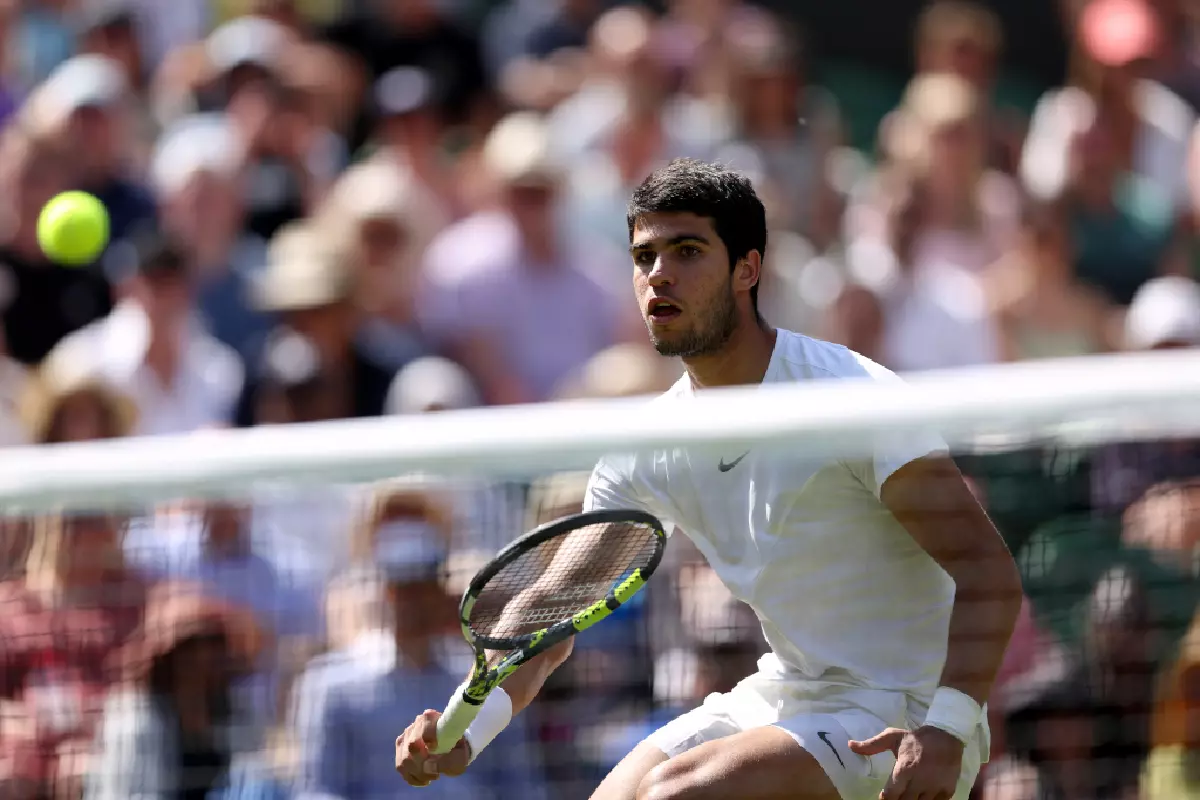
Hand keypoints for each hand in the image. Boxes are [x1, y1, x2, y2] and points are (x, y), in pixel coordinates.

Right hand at [395, 709, 470, 786]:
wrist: (452, 751)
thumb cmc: (457, 751)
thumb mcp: (459, 758)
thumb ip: (448, 762)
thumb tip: (427, 768)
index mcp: (433, 718)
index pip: (425, 726)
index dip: (429, 740)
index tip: (436, 750)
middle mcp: (417, 723)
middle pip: (412, 746)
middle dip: (423, 766)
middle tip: (436, 775)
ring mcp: (407, 735)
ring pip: (404, 759)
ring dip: (418, 774)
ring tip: (431, 777)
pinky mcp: (401, 747)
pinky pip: (400, 766)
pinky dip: (411, 777)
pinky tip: (423, 780)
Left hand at [848, 725, 963, 799]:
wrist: (946, 736)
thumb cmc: (916, 739)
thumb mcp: (892, 737)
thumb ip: (871, 745)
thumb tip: (850, 745)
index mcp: (905, 769)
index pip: (891, 795)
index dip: (886, 798)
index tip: (884, 796)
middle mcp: (920, 781)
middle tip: (897, 794)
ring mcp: (935, 787)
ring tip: (909, 794)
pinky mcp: (948, 790)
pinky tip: (923, 795)